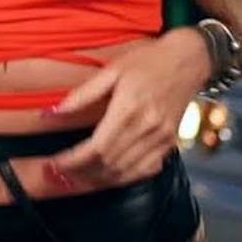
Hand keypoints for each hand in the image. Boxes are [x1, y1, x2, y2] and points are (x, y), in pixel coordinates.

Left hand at [44, 28, 210, 191]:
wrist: (189, 61)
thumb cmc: (149, 61)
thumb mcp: (111, 70)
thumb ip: (82, 95)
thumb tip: (52, 113)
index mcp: (130, 109)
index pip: (96, 148)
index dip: (73, 161)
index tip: (55, 164)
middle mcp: (148, 128)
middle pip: (109, 164)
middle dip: (81, 173)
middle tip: (59, 174)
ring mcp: (162, 139)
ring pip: (126, 172)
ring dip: (99, 180)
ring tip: (77, 179)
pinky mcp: (170, 144)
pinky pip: (145, 171)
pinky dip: (123, 178)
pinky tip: (107, 176)